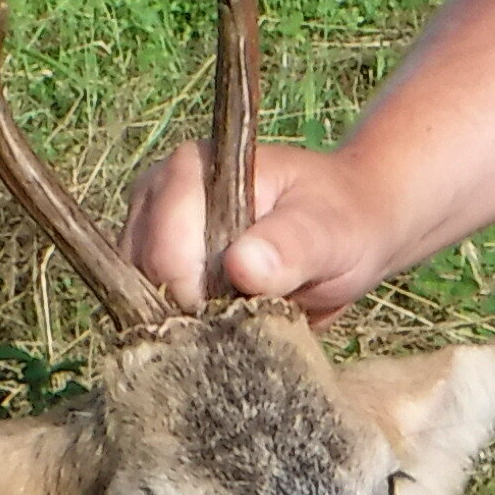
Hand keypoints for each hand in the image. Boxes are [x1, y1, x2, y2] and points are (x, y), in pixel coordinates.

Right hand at [123, 138, 406, 312]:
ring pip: (143, 299)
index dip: (203, 296)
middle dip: (194, 309)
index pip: (166, 253)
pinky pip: (149, 309)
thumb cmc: (343, 222)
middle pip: (146, 278)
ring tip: (244, 309)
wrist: (351, 228)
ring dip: (190, 320)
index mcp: (194, 170)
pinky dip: (185, 324)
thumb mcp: (331, 233)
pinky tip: (226, 317)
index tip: (253, 305)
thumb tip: (241, 266)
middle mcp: (158, 193)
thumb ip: (290, 246)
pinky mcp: (153, 260)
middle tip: (254, 307)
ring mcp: (149, 227)